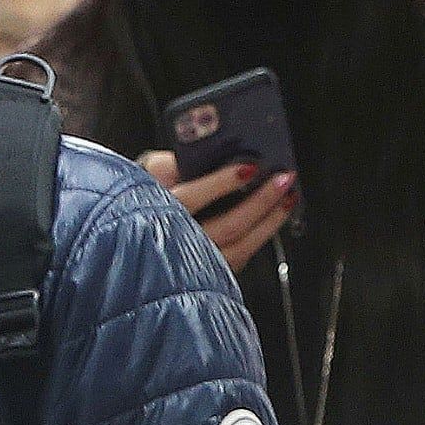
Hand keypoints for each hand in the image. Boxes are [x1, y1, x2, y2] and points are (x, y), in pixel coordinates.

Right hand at [145, 145, 293, 275]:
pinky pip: (243, 255)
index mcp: (158, 212)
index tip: (249, 168)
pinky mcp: (211, 271)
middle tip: (284, 179)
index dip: (222, 183)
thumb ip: (168, 162)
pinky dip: (263, 235)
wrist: (136, 239)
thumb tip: (201, 153)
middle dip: (261, 201)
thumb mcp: (145, 174)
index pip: (193, 198)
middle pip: (229, 225)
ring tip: (288, 196)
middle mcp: (180, 242)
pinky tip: (274, 217)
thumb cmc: (143, 201)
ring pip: (242, 246)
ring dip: (271, 219)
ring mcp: (197, 263)